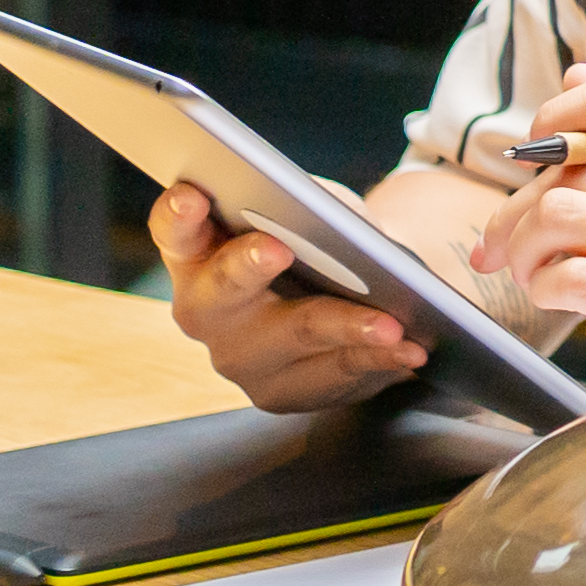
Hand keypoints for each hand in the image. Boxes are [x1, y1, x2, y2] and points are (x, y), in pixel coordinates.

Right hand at [149, 181, 427, 413]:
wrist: (353, 294)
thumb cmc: (321, 240)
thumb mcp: (316, 211)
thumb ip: (309, 206)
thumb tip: (325, 217)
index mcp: (197, 253)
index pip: (174, 231)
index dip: (177, 214)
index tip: (192, 193)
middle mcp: (204, 310)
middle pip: (218, 291)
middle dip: (245, 267)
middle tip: (275, 248)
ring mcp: (237, 358)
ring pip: (292, 336)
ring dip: (345, 326)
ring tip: (390, 324)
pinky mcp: (278, 392)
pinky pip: (334, 375)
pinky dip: (379, 358)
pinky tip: (410, 351)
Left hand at [461, 71, 585, 382]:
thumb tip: (576, 76)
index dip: (559, 115)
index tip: (536, 149)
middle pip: (571, 170)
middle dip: (519, 212)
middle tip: (508, 243)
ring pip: (559, 215)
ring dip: (524, 248)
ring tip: (534, 270)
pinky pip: (570, 277)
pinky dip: (545, 289)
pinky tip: (558, 297)